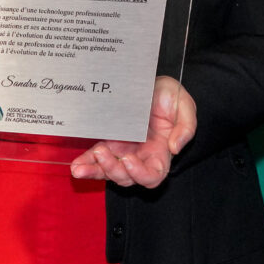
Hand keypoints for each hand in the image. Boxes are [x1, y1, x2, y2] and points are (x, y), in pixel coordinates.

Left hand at [70, 75, 196, 188]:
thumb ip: (186, 127)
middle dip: (112, 170)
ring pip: (108, 171)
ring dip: (95, 171)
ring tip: (79, 169)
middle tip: (101, 152)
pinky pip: (97, 158)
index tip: (128, 159)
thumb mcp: (185, 107)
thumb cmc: (172, 98)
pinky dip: (87, 163)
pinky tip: (77, 166)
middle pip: (126, 177)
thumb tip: (175, 147)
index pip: (152, 176)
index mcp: (160, 154)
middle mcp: (141, 157)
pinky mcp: (110, 142)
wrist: (155, 86)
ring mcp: (124, 151)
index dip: (140, 173)